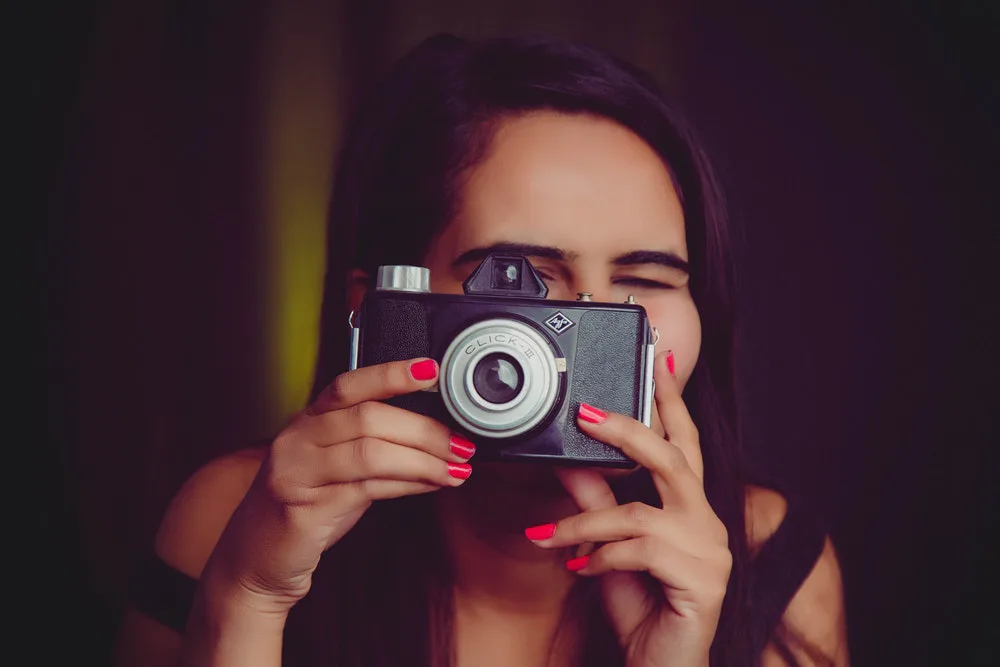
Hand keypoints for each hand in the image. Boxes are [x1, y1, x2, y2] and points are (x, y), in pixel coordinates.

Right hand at [203, 358, 475, 614]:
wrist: (254, 561)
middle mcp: (298, 440)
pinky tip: (431, 485)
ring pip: (371, 453)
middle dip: (424, 430)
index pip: (350, 385)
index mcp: (307, 421)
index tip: (432, 370)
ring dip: (423, 460)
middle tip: (461, 443)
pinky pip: (367, 490)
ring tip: (455, 469)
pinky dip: (408, 485)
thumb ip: (370, 445)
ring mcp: (297, 474)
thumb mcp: (335, 467)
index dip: (392, 374)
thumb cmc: (303, 507)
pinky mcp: (304, 510)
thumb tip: (431, 434)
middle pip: (369, 418)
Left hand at [527, 351, 730, 665]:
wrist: (657, 665)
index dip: (671, 400)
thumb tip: (568, 462)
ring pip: (639, 512)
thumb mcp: (606, 545)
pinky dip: (600, 557)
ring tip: (544, 536)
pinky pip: (639, 551)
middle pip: (672, 458)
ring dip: (583, 522)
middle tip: (584, 411)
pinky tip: (580, 570)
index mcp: (688, 506)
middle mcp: (707, 520)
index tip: (658, 358)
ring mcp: (710, 550)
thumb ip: (594, 502)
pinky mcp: (703, 579)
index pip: (682, 441)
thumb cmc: (640, 604)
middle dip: (627, 429)